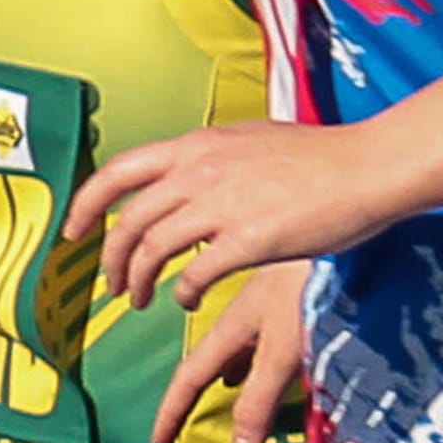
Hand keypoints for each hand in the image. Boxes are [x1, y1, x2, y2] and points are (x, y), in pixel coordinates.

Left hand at [69, 120, 386, 311]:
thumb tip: (190, 180)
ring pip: (152, 250)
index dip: (87, 205)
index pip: (119, 171)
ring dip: (139, 281)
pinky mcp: (248, 239)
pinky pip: (195, 275)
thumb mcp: (252, 142)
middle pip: (129, 220)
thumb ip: (213, 160)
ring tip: (142, 301)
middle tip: (114, 285)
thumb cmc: (321, 157)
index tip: (74, 232)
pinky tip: (187, 301)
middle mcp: (201, 170)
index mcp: (198, 144)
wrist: (367, 166)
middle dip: (111, 259)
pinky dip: (182, 293)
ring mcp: (222, 204)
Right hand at [152, 262, 307, 442]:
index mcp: (235, 325)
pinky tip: (265, 347)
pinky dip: (256, 346)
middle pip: (209, 356)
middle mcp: (245, 309)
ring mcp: (269, 295)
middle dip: (192, 390)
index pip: (192, 376)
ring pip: (236, 339)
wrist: (343, 213)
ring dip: (226, 366)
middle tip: (180, 417)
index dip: (174, 409)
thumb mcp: (284, 350)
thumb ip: (260, 401)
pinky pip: (262, 325)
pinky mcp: (295, 286)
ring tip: (222, 386)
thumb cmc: (313, 283)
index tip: (157, 439)